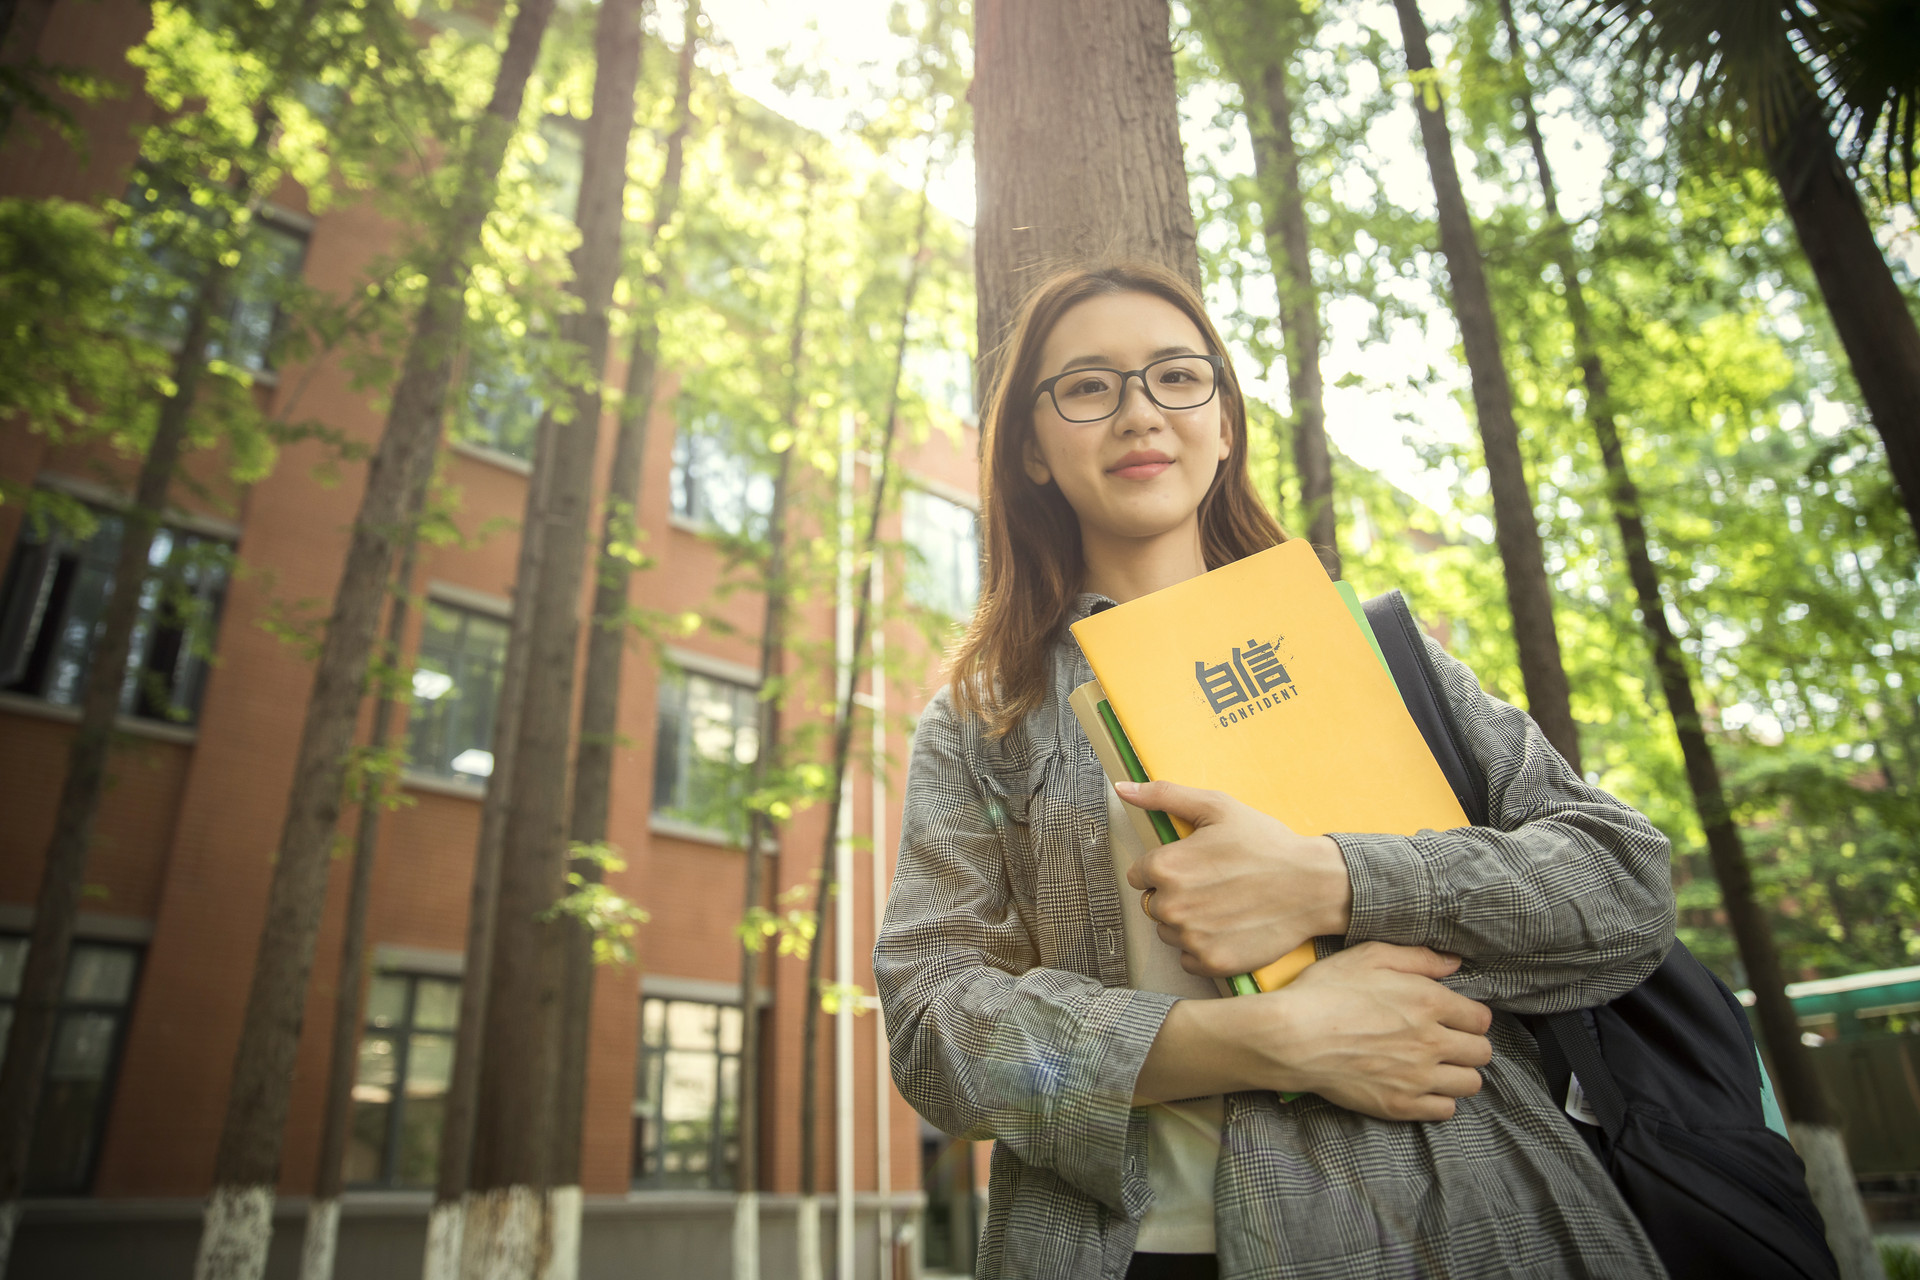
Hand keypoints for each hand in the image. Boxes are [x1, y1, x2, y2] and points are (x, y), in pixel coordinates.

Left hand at [1118, 777, 1350, 976]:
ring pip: (1169, 932)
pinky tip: (1228, 929)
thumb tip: (1123, 788)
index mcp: (1166, 866)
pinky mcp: (1211, 963)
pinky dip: (1203, 947)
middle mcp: (1172, 905)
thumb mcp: (1217, 807)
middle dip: (1175, 894)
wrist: (1314, 885)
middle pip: (1153, 904)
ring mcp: (1191, 937)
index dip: (1165, 868)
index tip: (1194, 865)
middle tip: (1213, 884)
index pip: (1140, 874)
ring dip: (1187, 923)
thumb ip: (1164, 795)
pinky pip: (1188, 959)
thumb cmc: (1266, 843)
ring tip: (1223, 905)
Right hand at [1256, 942, 1491, 1119]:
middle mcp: (1432, 1042)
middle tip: (1446, 1042)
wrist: (1290, 1038)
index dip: (1469, 1017)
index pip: (1480, 1019)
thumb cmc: (1324, 992)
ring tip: (1436, 1066)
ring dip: (1458, 1073)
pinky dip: (1439, 1100)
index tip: (1453, 1018)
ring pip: (1470, 1083)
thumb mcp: (1367, 957)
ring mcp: (1418, 1077)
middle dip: (1468, 1045)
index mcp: (1428, 1002)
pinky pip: (1445, 1110)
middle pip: (1482, 1053)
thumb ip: (1417, 958)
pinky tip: (1421, 1086)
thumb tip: (1454, 963)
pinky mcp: (1401, 1105)